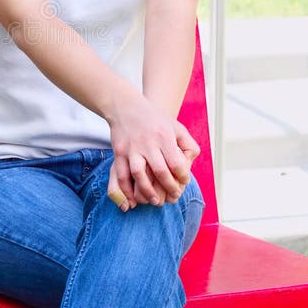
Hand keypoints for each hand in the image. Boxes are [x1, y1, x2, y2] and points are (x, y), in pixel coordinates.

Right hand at [106, 91, 198, 211]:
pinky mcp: (119, 152)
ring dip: (147, 191)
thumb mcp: (176, 127)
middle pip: (160, 171)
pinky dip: (127, 190)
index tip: (184, 181)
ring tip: (155, 201)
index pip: (176, 163)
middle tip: (173, 196)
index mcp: (164, 136)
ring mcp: (131, 148)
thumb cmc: (155, 119)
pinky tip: (133, 198)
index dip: (182, 177)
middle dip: (169, 187)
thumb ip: (188, 145)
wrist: (125, 107)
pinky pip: (122, 175)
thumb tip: (189, 165)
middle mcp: (147, 143)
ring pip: (138, 174)